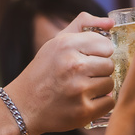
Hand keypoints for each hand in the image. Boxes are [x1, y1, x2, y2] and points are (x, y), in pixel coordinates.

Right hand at [5, 12, 114, 134]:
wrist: (23, 106)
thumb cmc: (43, 72)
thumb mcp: (56, 42)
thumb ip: (83, 25)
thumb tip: (110, 22)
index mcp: (66, 45)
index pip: (106, 45)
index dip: (99, 53)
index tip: (88, 59)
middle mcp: (73, 66)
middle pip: (109, 65)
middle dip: (99, 71)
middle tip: (81, 76)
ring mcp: (79, 90)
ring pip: (110, 84)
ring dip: (100, 88)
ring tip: (81, 89)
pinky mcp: (83, 111)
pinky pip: (109, 103)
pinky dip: (100, 104)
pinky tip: (84, 102)